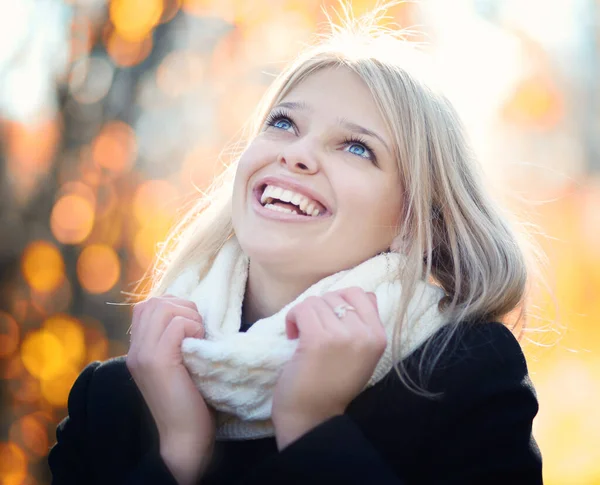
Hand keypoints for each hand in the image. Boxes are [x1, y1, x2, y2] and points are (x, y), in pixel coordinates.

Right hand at [126, 295, 215, 484]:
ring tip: (198, 339)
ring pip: (165, 308)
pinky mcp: (157, 361)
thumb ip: (175, 339)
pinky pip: (177, 324)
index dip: (175, 306)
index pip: (149, 305)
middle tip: (198, 331)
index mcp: (138, 349)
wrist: (185, 436)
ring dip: (190, 317)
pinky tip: (198, 348)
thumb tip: (191, 311)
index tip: (192, 327)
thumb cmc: (191, 399)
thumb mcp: (178, 362)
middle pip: (156, 302)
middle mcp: (135, 349)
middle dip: (184, 307)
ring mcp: (143, 354)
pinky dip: (194, 328)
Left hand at [272, 287, 386, 449]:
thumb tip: (361, 294)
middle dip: (320, 310)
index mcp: (378, 337)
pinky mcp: (318, 339)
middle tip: (312, 331)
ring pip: (316, 301)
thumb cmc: (333, 385)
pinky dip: (292, 318)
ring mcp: (342, 336)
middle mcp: (364, 334)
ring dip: (303, 315)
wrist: (313, 416)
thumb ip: (364, 325)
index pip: (361, 294)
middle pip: (336, 295)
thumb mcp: (362, 355)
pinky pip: (302, 309)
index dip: (339, 301)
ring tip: (302, 336)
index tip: (329, 320)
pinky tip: (292, 335)